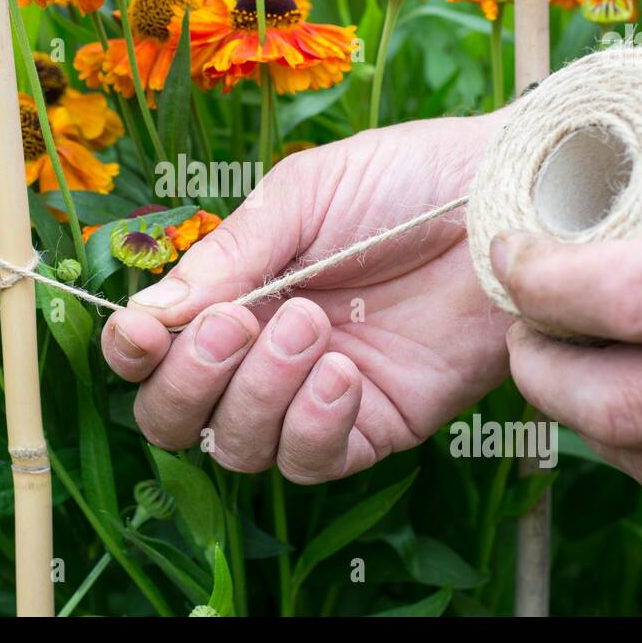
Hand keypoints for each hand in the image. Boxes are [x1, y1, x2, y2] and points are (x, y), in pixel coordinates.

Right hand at [101, 114, 511, 482]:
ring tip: (311, 324)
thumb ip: (226, 258)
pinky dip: (312, 425)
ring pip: (241, 449)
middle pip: (181, 420)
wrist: (507, 200)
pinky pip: (315, 461)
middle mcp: (265, 355)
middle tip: (238, 324)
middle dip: (190, 382)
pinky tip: (343, 372)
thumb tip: (143, 316)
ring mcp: (319, 396)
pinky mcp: (379, 425)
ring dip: (258, 394)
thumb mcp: (300, 198)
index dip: (133, 356)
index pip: (154, 353)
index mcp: (235, 293)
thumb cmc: (405, 180)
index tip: (140, 333)